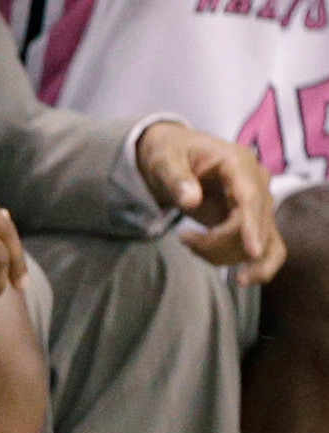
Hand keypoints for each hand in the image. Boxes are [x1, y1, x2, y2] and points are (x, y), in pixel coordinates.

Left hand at [137, 118, 283, 284]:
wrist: (174, 155)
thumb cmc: (168, 153)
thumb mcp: (163, 160)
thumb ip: (175, 178)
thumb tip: (191, 201)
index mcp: (238, 162)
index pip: (250, 198)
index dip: (252, 225)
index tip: (253, 252)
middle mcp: (257, 182)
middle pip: (255, 224)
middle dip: (219, 242)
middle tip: (184, 240)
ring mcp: (260, 203)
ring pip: (263, 242)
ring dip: (225, 254)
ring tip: (190, 243)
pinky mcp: (255, 220)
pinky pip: (270, 249)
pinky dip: (256, 267)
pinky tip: (240, 278)